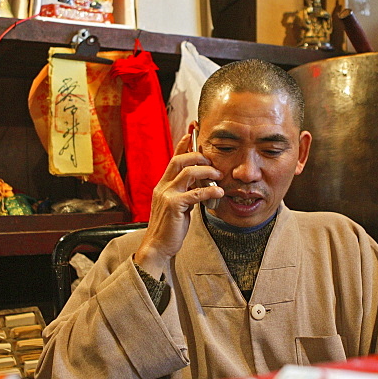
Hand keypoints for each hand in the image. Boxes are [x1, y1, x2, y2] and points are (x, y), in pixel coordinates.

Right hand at [134, 130, 223, 275]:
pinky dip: (210, 191)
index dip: (183, 144)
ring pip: (188, 172)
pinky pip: (195, 193)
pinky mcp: (174, 206)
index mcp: (163, 185)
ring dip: (207, 171)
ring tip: (219, 176)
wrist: (158, 246)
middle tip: (213, 161)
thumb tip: (201, 184)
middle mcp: (162, 186)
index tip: (193, 132)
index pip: (174, 158)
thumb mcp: (177, 206)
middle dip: (198, 156)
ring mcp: (167, 195)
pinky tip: (219, 193)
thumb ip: (185, 193)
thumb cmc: (169, 228)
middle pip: (180, 160)